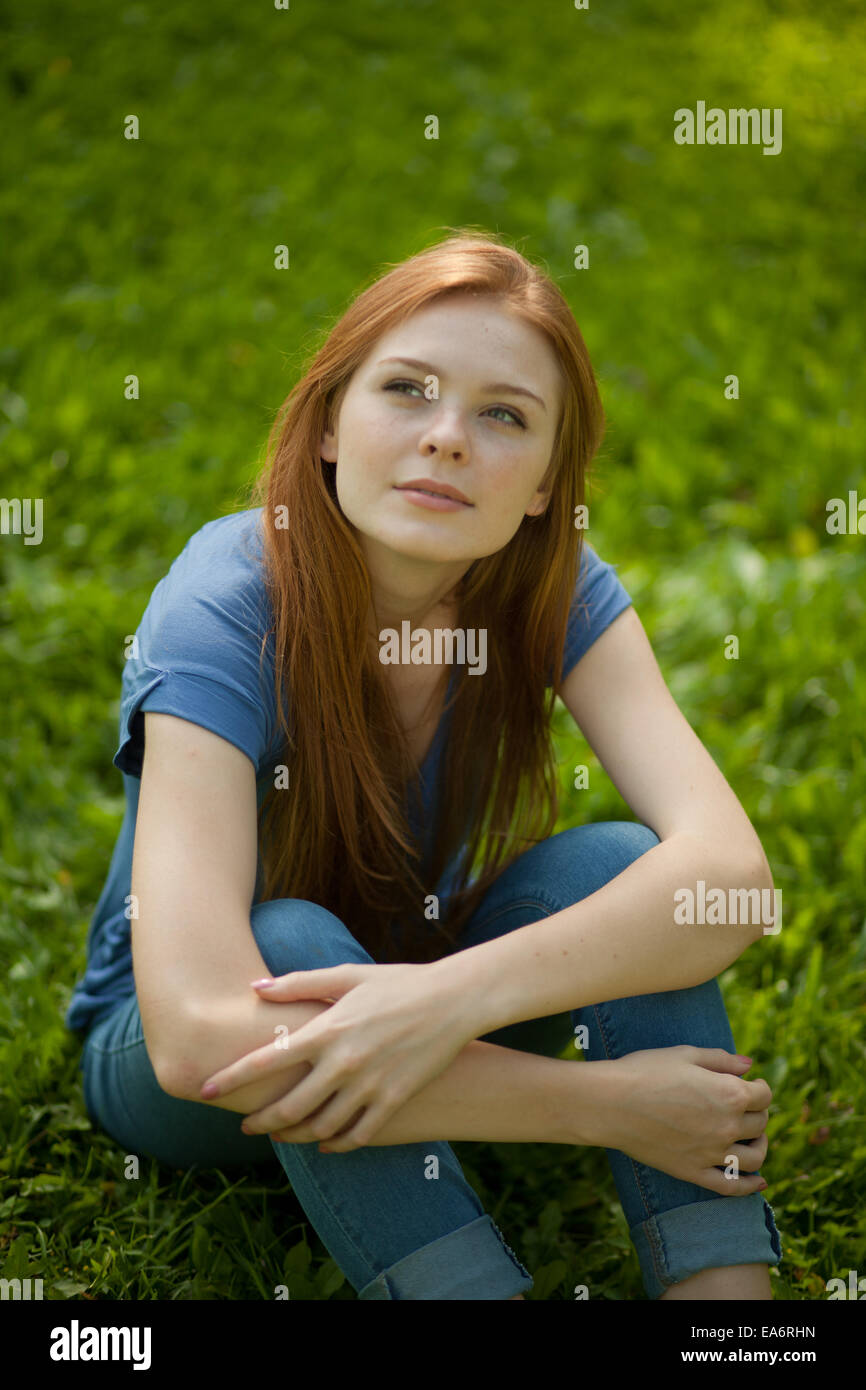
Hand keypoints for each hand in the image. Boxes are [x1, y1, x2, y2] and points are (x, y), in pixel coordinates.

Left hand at [198, 962, 478, 1151]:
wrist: (453, 1000)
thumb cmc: (398, 982)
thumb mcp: (347, 975)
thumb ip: (299, 983)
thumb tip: (256, 988)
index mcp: (327, 1029)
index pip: (266, 1061)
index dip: (231, 1079)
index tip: (206, 1091)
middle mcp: (343, 1062)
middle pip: (288, 1107)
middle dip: (261, 1122)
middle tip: (247, 1126)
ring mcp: (369, 1085)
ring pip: (320, 1127)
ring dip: (294, 1137)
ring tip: (282, 1136)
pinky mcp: (394, 1100)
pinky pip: (358, 1135)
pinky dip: (336, 1144)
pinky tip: (325, 1143)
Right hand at [595, 1046, 771, 1195]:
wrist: (610, 1102)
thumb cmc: (645, 1071)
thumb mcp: (685, 1054)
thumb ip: (721, 1059)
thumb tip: (749, 1065)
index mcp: (730, 1093)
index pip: (764, 1095)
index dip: (759, 1087)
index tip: (750, 1085)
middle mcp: (727, 1125)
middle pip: (760, 1123)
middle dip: (756, 1112)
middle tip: (743, 1106)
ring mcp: (712, 1152)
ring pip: (754, 1157)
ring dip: (759, 1146)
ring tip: (752, 1138)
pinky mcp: (694, 1171)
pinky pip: (731, 1186)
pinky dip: (750, 1186)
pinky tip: (758, 1182)